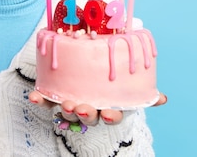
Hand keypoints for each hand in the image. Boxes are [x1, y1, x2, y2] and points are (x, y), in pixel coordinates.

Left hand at [28, 91, 167, 126]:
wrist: (88, 81)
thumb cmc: (110, 87)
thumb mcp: (128, 90)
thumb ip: (143, 94)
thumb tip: (163, 99)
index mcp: (108, 107)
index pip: (112, 115)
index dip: (111, 116)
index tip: (111, 114)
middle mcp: (89, 109)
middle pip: (87, 115)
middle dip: (84, 112)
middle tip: (80, 107)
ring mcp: (72, 105)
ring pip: (68, 111)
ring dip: (64, 108)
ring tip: (63, 103)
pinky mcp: (56, 98)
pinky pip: (47, 101)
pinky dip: (40, 100)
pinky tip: (33, 97)